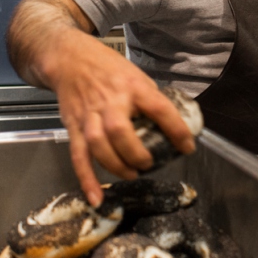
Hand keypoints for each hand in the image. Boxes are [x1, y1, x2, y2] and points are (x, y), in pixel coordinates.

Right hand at [47, 28, 196, 205]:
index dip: (176, 130)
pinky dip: (86, 179)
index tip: (187, 147)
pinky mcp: (74, 126)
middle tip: (148, 163)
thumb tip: (172, 126)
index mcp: (133, 87)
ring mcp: (90, 115)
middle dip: (136, 153)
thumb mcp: (136, 75)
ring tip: (131, 174)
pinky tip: (96, 198)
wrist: (70, 59)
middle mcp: (111, 101)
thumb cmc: (108, 69)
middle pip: (120, 131)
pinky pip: (78, 155)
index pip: (159, 109)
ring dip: (116, 166)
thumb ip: (150, 100)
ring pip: (98, 145)